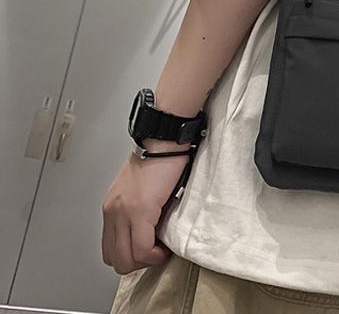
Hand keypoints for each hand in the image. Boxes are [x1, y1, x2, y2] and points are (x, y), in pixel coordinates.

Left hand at [101, 144, 190, 274]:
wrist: (164, 140)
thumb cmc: (158, 157)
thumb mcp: (140, 188)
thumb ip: (137, 209)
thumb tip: (149, 230)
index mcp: (111, 207)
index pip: (110, 249)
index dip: (131, 256)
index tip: (149, 249)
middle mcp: (112, 212)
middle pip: (116, 259)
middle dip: (138, 263)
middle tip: (156, 252)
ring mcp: (124, 212)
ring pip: (126, 259)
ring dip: (146, 260)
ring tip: (160, 249)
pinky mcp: (141, 210)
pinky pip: (142, 248)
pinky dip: (154, 254)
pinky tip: (164, 246)